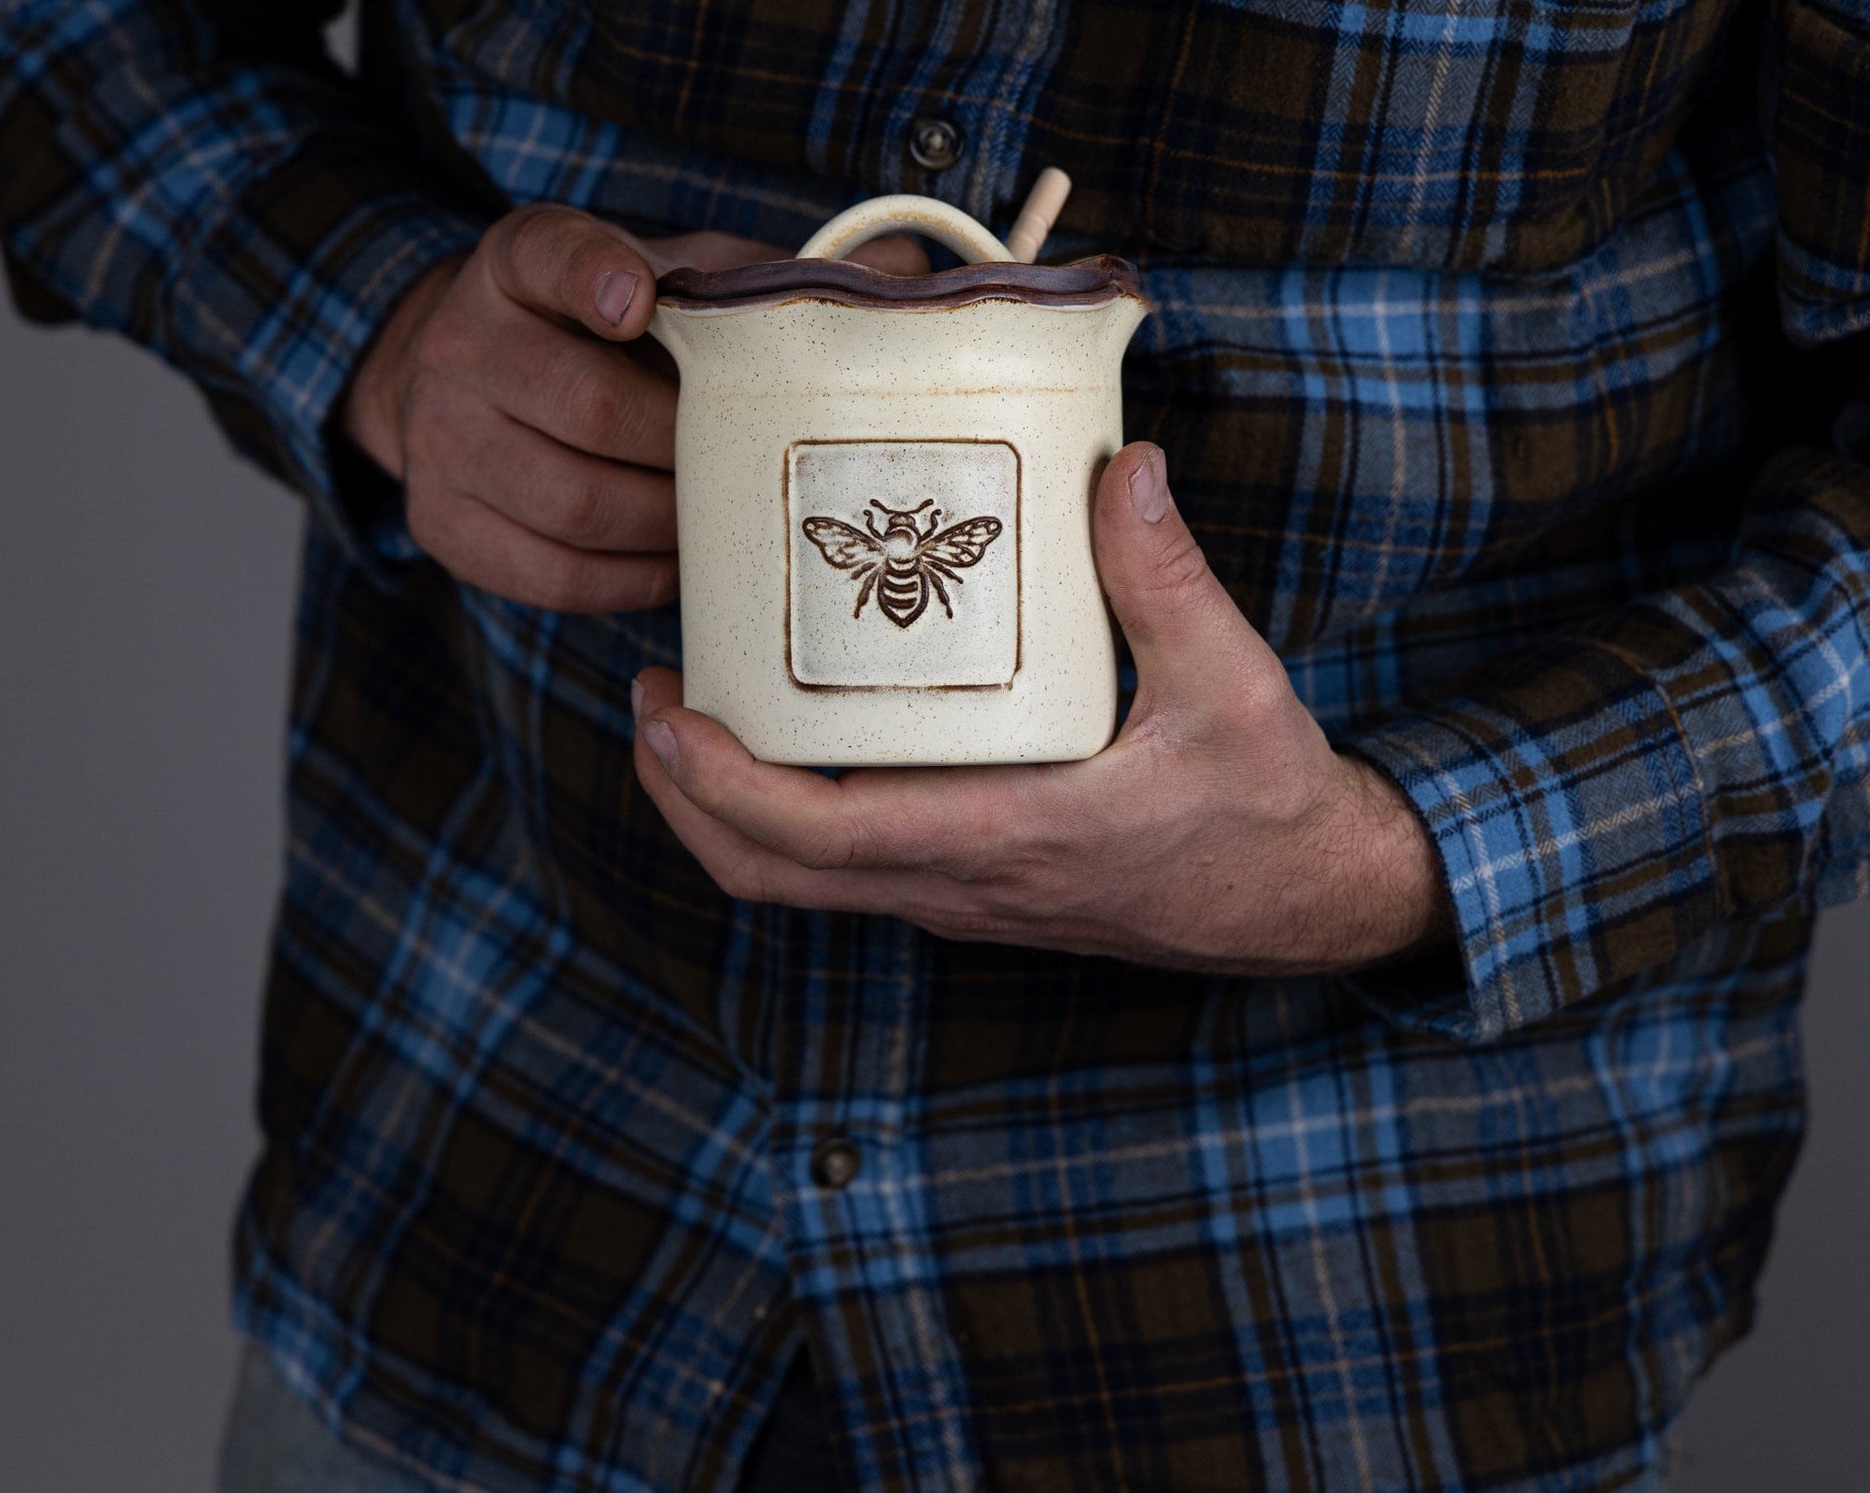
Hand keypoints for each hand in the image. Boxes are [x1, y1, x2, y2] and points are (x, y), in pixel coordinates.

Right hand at [342, 204, 925, 610]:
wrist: (469, 386)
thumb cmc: (607, 337)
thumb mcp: (669, 280)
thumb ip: (763, 278)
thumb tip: (914, 273)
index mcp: (518, 263)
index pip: (549, 255)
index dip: (593, 275)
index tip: (637, 298)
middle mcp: (462, 345)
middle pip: (588, 408)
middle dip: (687, 446)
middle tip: (752, 464)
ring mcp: (440, 440)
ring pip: (576, 505)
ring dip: (671, 524)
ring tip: (731, 523)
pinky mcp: (443, 525)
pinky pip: (556, 575)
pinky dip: (632, 580)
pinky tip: (680, 566)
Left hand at [630, 444, 1448, 974]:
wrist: (1300, 901)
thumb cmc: (1264, 804)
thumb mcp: (1233, 686)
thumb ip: (1169, 577)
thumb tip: (1124, 468)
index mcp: (1009, 837)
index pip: (823, 837)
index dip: (722, 786)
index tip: (666, 716)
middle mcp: (960, 882)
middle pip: (771, 874)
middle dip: (684, 796)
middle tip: (652, 697)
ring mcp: (957, 893)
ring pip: (799, 880)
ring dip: (724, 809)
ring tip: (695, 709)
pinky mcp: (967, 883)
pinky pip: (845, 865)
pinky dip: (785, 813)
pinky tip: (797, 729)